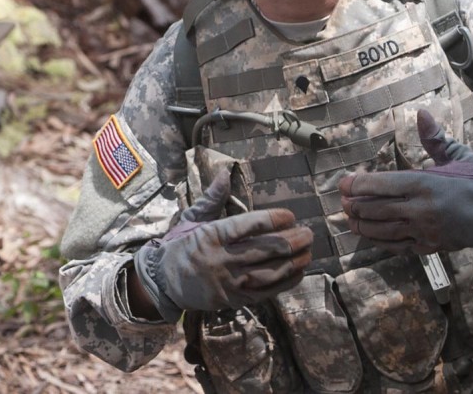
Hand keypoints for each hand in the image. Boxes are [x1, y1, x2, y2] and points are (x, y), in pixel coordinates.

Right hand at [132, 169, 314, 321]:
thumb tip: (225, 173)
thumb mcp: (192, 218)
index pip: (248, 225)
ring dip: (293, 262)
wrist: (163, 282)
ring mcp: (229, 282)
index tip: (290, 215)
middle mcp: (221, 259)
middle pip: (264, 249)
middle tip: (309, 233)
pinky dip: (285, 282)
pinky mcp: (234, 300)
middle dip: (291, 241)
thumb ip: (212, 198)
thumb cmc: (180, 245)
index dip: (273, 220)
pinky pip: (265, 292)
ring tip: (309, 252)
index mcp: (211, 235)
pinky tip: (298, 272)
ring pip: (269, 272)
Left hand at [339, 110, 472, 253]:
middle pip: (376, 210)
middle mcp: (422, 209)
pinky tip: (371, 237)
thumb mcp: (457, 154)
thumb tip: (421, 112)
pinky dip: (381, 242)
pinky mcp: (432, 246)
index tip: (343, 183)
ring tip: (350, 220)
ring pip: (384, 231)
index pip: (380, 185)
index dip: (357, 185)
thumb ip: (434, 137)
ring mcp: (426, 230)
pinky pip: (400, 246)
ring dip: (363, 226)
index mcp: (425, 183)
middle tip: (342, 201)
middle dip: (354, 206)